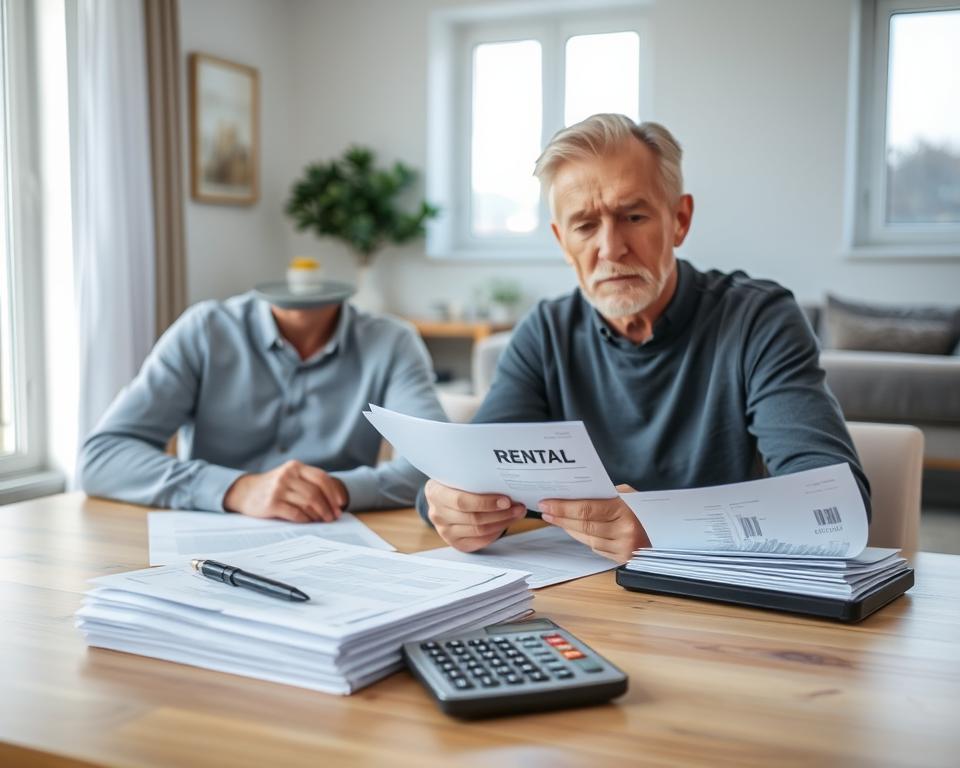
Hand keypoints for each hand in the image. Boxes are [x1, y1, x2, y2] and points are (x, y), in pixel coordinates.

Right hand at [223, 460, 346, 522]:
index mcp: (295, 467)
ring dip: (318, 514)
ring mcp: (278, 489)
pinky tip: (309, 522)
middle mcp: (287, 475)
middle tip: (333, 517)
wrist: (245, 492)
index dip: (334, 492)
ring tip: (322, 520)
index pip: (321, 478)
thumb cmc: (274, 487)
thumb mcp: (290, 477)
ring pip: (307, 504)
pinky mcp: (271, 503)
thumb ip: (308, 483)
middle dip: (328, 507)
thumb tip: (333, 502)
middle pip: (316, 493)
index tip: (340, 504)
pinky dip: (306, 519)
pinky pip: (295, 514)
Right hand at [425, 479, 526, 551]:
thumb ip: (473, 478)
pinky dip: (496, 532)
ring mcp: (444, 531)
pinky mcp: (455, 542)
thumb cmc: (456, 484)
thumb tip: (504, 481)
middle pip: (473, 518)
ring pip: (479, 531)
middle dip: (501, 513)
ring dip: (502, 522)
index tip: (506, 500)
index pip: (462, 501)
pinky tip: (505, 522)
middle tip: (518, 507)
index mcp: (435, 492)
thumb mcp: (457, 476)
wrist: (445, 497)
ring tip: (516, 513)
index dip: (486, 502)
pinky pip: (480, 540)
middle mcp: (437, 513)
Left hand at [538, 484, 649, 562]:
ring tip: (555, 518)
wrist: (672, 532)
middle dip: (560, 517)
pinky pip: (595, 548)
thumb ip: (606, 495)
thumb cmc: (649, 510)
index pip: (586, 509)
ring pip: (586, 539)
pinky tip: (574, 530)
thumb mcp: (631, 495)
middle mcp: (624, 532)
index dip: (563, 507)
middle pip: (583, 525)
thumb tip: (577, 494)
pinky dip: (583, 539)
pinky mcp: (623, 560)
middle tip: (545, 510)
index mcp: (625, 511)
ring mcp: (624, 548)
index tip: (546, 503)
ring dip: (568, 528)